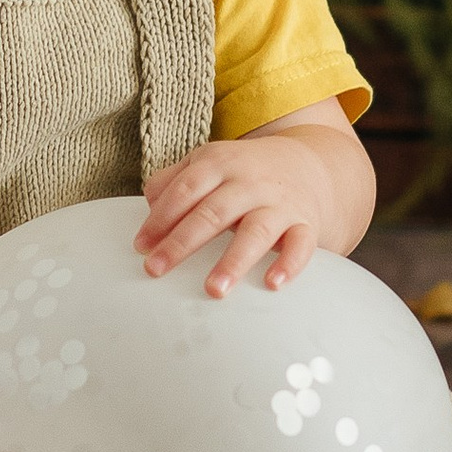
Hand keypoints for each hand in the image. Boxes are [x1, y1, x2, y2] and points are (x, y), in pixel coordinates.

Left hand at [135, 136, 333, 296]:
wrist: (309, 163)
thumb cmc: (245, 171)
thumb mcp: (209, 162)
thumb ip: (174, 180)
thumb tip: (148, 205)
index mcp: (220, 164)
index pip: (185, 190)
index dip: (161, 218)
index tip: (141, 246)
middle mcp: (250, 183)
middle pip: (213, 212)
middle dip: (183, 242)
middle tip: (156, 270)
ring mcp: (279, 204)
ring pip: (256, 232)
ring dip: (234, 261)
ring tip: (214, 289)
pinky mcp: (305, 223)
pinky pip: (300, 244)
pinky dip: (289, 263)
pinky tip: (272, 283)